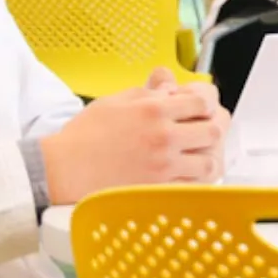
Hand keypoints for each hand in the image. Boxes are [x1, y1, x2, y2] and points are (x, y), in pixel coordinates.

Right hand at [38, 67, 228, 204]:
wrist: (65, 168)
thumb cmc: (85, 135)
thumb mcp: (114, 100)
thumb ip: (147, 92)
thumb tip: (170, 88)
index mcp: (153, 110)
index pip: (201, 102)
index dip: (206, 104)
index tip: (201, 108)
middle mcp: (163, 136)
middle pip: (212, 131)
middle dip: (211, 127)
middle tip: (201, 131)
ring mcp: (163, 165)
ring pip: (208, 162)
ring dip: (206, 156)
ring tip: (195, 155)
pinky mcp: (158, 189)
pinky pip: (193, 186)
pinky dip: (196, 180)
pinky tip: (187, 174)